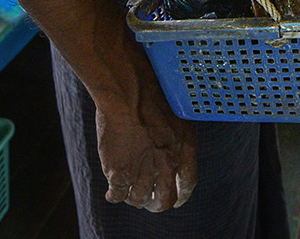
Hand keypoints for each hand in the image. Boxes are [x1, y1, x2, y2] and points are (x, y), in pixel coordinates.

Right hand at [96, 93, 196, 211]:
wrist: (130, 94)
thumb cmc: (153, 98)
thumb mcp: (178, 120)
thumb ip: (178, 143)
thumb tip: (173, 157)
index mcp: (185, 151)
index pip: (187, 185)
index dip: (181, 196)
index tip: (176, 199)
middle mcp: (167, 165)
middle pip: (165, 200)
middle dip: (157, 204)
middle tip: (150, 202)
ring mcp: (143, 171)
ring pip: (139, 200)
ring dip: (135, 199)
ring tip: (130, 193)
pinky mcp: (119, 172)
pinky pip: (117, 195)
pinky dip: (114, 196)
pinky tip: (112, 192)